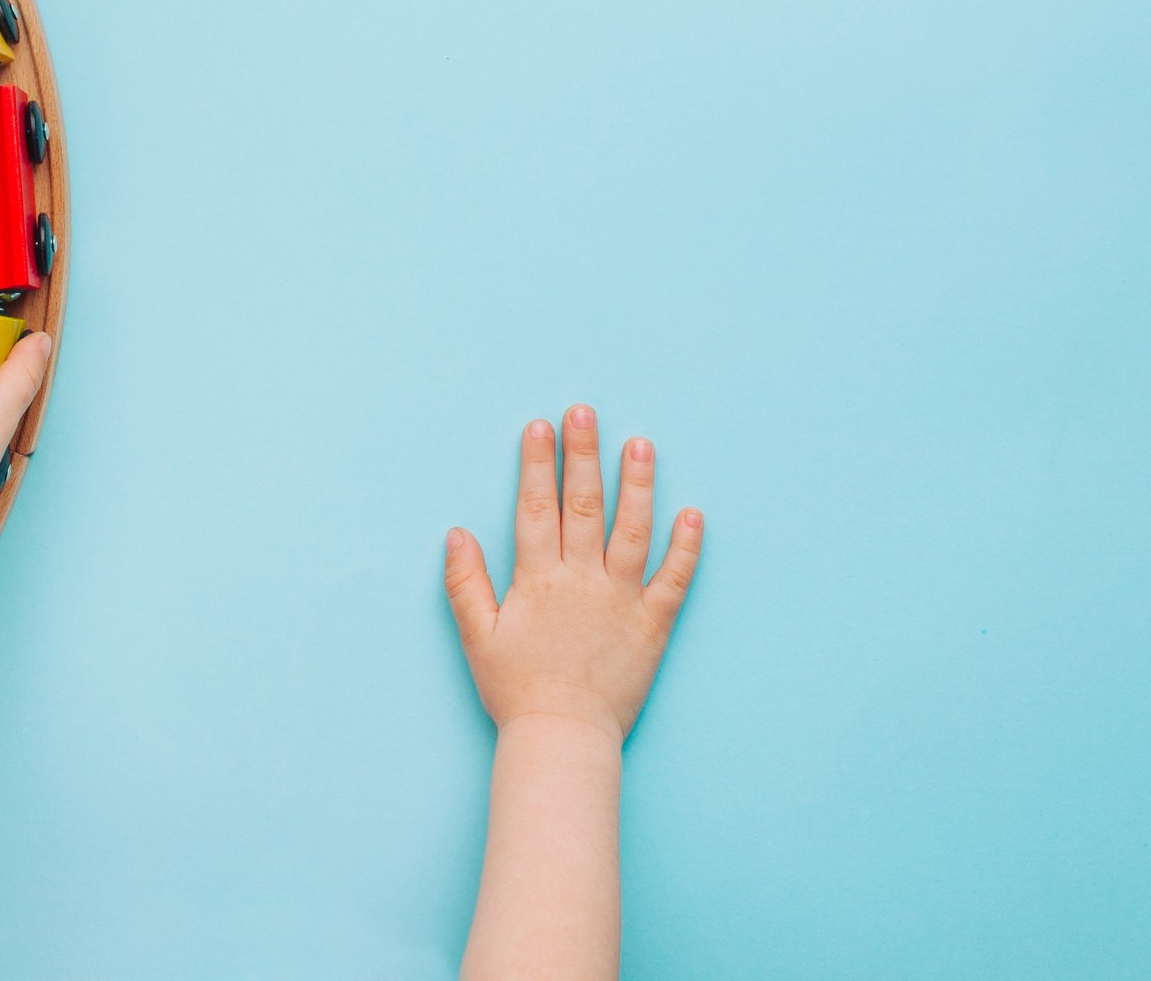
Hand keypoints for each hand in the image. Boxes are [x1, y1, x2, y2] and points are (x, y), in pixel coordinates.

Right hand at [444, 405, 703, 740]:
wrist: (562, 739)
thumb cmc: (516, 690)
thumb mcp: (478, 637)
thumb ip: (466, 583)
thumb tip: (457, 533)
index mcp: (539, 579)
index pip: (537, 508)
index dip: (538, 464)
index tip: (541, 427)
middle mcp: (583, 580)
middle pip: (584, 505)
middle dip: (584, 454)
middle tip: (586, 411)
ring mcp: (622, 599)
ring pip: (632, 530)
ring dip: (638, 484)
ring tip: (641, 444)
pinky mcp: (653, 624)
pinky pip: (674, 580)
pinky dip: (686, 547)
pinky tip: (693, 514)